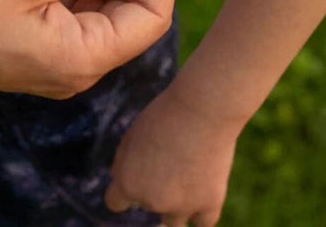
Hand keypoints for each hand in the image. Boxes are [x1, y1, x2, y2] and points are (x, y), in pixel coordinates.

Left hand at [105, 83, 240, 225]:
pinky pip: (202, 224)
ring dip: (174, 205)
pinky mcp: (210, 204)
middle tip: (166, 160)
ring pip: (172, 221)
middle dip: (153, 188)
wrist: (202, 110)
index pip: (115, 203)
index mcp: (128, 182)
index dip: (122, 191)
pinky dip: (200, 213)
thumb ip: (123, 160)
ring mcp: (182, 206)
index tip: (133, 178)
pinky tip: (200, 199)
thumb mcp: (132, 132)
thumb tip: (119, 178)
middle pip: (147, 205)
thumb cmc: (164, 114)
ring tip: (182, 178)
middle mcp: (152, 200)